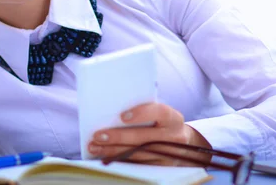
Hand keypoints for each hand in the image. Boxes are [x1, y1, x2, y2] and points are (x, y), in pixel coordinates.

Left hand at [88, 103, 211, 165]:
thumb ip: (143, 109)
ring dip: (113, 151)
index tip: (122, 116)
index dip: (141, 113)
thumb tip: (111, 108)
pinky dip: (119, 160)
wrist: (180, 143)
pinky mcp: (161, 167)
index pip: (159, 112)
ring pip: (138, 153)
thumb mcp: (158, 114)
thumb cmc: (160, 122)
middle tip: (97, 135)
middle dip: (118, 137)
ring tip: (94, 147)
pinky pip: (137, 164)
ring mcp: (169, 155)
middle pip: (144, 138)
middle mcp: (174, 137)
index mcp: (174, 118)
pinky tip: (104, 156)